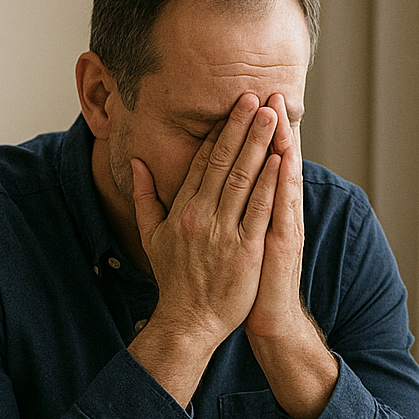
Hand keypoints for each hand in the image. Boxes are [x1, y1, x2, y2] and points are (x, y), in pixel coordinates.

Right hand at [131, 93, 279, 348]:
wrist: (189, 321)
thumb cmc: (174, 280)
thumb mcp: (151, 236)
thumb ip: (145, 197)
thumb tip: (137, 164)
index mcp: (182, 209)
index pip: (204, 161)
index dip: (220, 131)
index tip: (233, 106)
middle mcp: (201, 215)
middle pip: (225, 161)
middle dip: (242, 126)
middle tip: (256, 97)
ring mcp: (224, 231)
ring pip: (244, 178)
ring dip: (259, 144)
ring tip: (272, 115)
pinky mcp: (246, 250)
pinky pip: (260, 209)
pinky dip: (271, 182)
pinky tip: (281, 159)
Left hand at [238, 93, 338, 418]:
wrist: (266, 318)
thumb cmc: (244, 283)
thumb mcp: (231, 243)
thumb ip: (220, 213)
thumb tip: (203, 192)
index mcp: (255, 210)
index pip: (252, 163)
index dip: (248, 133)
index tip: (245, 102)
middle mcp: (273, 212)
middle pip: (271, 161)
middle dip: (268, 127)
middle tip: (269, 92)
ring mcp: (281, 225)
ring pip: (281, 177)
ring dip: (281, 143)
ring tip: (279, 112)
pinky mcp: (282, 241)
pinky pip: (283, 206)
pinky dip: (283, 181)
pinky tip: (283, 157)